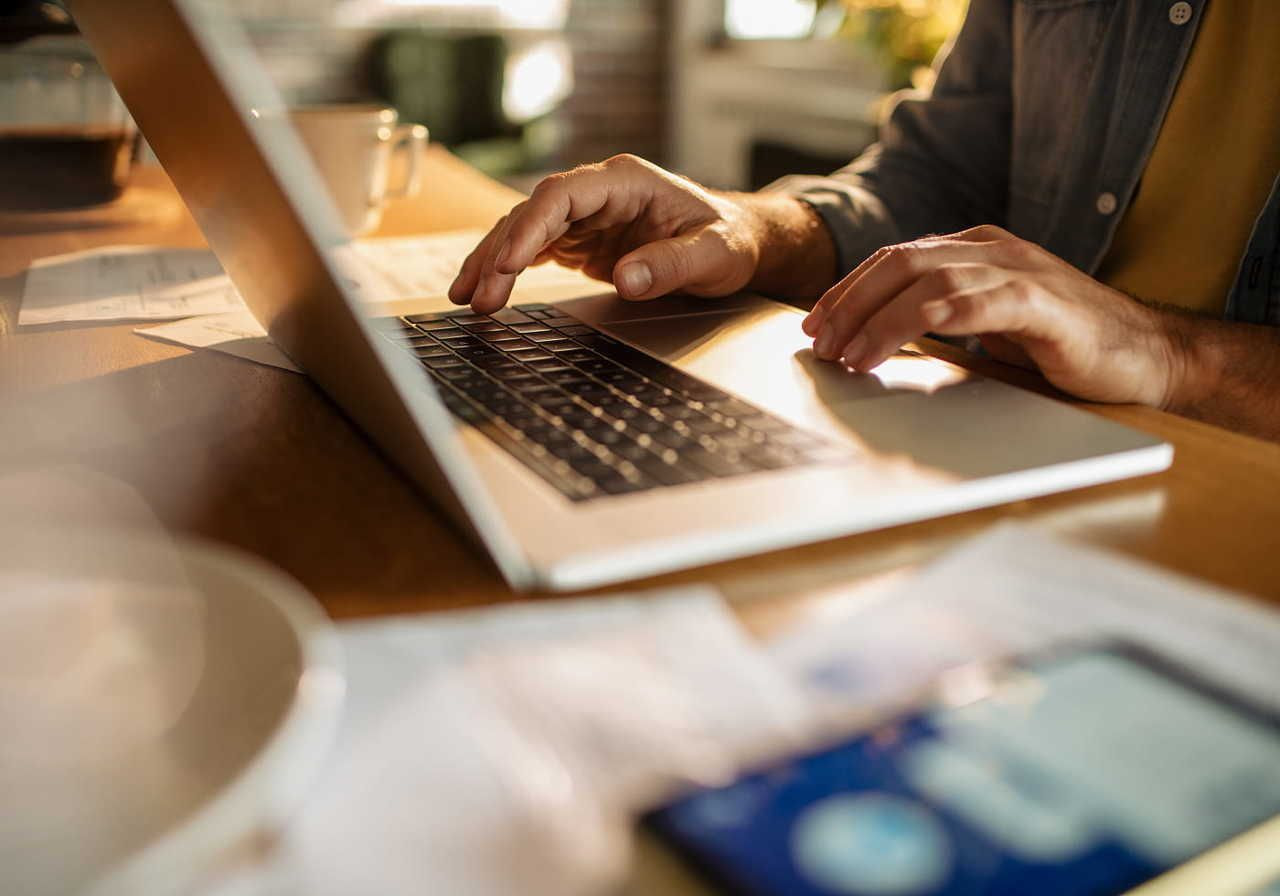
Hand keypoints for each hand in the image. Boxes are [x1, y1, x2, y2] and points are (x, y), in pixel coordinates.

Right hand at [448, 154, 763, 313]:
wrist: (739, 241)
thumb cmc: (730, 239)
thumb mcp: (714, 254)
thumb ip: (673, 265)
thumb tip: (628, 279)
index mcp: (625, 181)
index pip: (562, 195)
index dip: (530, 226)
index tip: (510, 262)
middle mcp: (598, 192)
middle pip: (532, 214)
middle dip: (500, 253)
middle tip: (476, 296)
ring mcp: (586, 216)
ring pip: (524, 231)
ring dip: (493, 263)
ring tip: (465, 299)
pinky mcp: (580, 240)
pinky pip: (533, 250)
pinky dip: (507, 270)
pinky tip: (484, 293)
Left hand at [801, 225, 1181, 406]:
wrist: (1148, 355)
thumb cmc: (1066, 344)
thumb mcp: (992, 322)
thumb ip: (946, 315)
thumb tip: (879, 337)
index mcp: (978, 248)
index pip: (896, 258)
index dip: (848, 289)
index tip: (815, 323)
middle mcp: (994, 249)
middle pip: (900, 263)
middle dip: (850, 303)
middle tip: (818, 342)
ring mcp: (1018, 270)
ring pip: (926, 283)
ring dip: (875, 321)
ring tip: (846, 356)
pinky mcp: (1040, 302)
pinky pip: (970, 305)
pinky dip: (921, 325)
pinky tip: (890, 349)